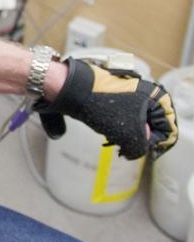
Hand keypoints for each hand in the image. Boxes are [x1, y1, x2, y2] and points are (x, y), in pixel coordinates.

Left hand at [37, 59, 177, 159]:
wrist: (73, 90)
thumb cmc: (103, 107)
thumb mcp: (130, 134)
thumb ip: (142, 147)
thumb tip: (140, 150)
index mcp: (156, 98)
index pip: (168, 127)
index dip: (157, 143)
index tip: (144, 150)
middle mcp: (146, 94)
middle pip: (152, 126)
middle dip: (140, 140)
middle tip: (126, 147)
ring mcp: (130, 95)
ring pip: (137, 125)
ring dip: (127, 136)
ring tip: (115, 141)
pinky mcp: (115, 99)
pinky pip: (124, 119)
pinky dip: (118, 130)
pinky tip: (108, 135)